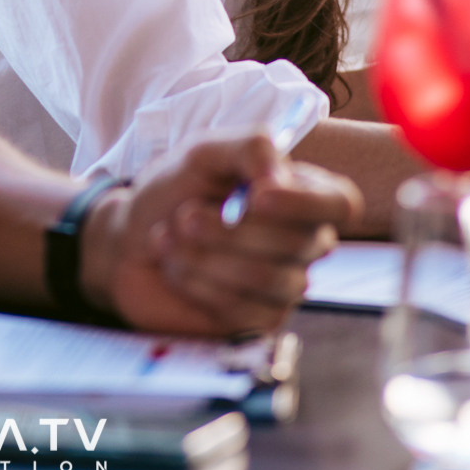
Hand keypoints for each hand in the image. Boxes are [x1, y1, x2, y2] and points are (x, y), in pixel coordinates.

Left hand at [81, 135, 359, 335]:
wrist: (129, 239)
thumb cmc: (173, 191)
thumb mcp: (204, 153)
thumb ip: (248, 148)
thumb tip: (279, 178)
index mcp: (301, 194)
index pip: (340, 203)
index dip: (304, 203)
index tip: (256, 196)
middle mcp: (304, 242)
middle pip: (299, 243)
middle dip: (230, 229)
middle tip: (184, 215)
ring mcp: (284, 285)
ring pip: (267, 278)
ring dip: (206, 255)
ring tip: (168, 237)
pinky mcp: (255, 321)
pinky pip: (240, 308)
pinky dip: (196, 282)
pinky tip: (174, 266)